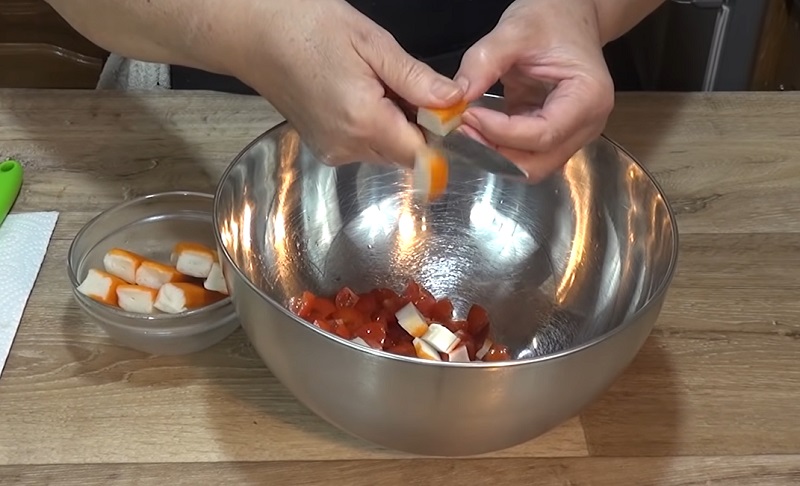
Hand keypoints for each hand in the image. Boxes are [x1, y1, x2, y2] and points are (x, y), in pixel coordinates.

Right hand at [235, 0, 462, 166]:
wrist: (252, 33)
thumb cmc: (305, 27)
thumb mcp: (372, 43)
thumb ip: (415, 78)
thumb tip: (453, 101)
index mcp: (362, 120)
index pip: (422, 154)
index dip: (441, 134)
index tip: (447, 109)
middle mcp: (346, 146)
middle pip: (406, 154)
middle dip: (418, 125)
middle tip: (406, 83)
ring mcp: (332, 150)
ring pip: (387, 151)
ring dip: (396, 125)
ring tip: (377, 84)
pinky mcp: (324, 148)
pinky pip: (365, 146)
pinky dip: (375, 126)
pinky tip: (361, 94)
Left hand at [454, 0, 614, 181]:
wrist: (569, 16)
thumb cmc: (552, 18)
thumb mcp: (514, 31)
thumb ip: (483, 63)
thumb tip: (456, 97)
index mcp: (587, 98)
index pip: (542, 134)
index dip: (500, 132)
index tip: (468, 115)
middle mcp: (586, 124)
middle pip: (537, 162)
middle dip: (496, 153)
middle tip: (463, 129)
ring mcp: (572, 134)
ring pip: (530, 165)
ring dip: (496, 155)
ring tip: (468, 128)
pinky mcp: (553, 135)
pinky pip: (524, 154)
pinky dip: (498, 148)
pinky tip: (478, 128)